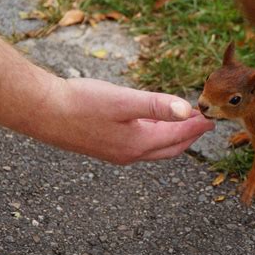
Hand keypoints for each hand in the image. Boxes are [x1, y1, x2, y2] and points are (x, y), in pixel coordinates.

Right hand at [38, 77, 214, 163]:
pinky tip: (153, 123)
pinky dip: (155, 135)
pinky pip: (141, 145)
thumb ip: (156, 105)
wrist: (43, 112)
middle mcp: (130, 154)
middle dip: (189, 136)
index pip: (178, 136)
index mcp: (138, 144)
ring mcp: (118, 153)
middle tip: (203, 124)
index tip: (211, 119)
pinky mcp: (107, 148)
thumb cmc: (81, 103)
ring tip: (184, 123)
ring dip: (173, 136)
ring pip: (155, 148)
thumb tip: (188, 110)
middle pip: (170, 148)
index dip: (196, 127)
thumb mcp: (123, 101)